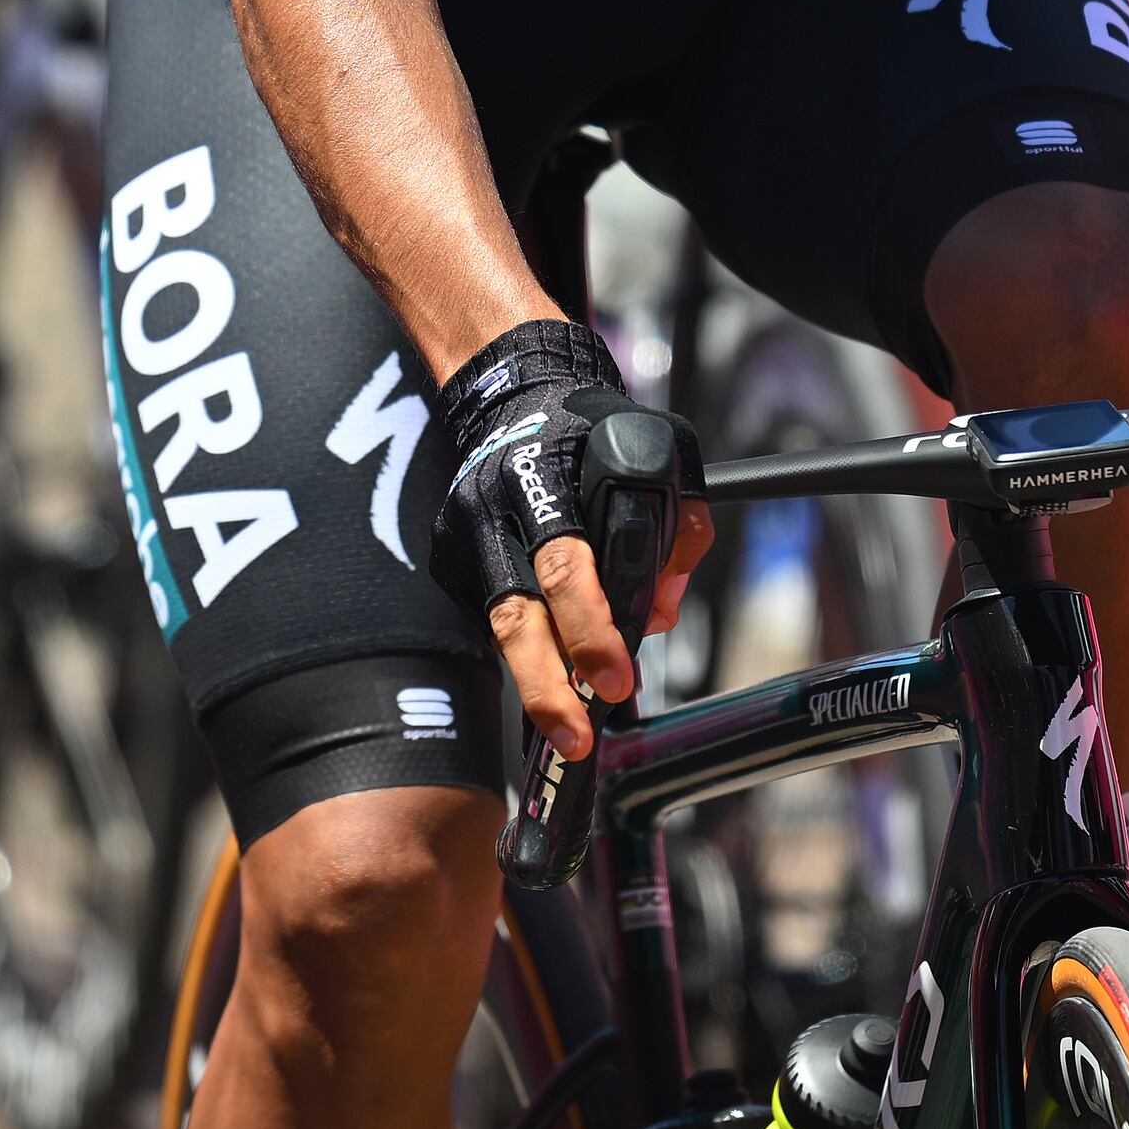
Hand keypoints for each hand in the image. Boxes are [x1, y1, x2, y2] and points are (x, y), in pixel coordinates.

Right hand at [421, 319, 714, 763]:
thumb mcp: (662, 451)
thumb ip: (679, 527)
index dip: (591, 630)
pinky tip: (550, 665)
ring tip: (567, 731)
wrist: (514, 392)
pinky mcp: (449, 554)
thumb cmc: (593, 426)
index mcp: (542, 478)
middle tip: (579, 736)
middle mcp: (491, 509)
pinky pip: (488, 612)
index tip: (619, 677)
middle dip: (548, 687)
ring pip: (496, 626)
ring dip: (534, 683)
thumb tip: (661, 611)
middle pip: (514, 616)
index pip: (566, 567)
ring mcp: (463, 534)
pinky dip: (524, 643)